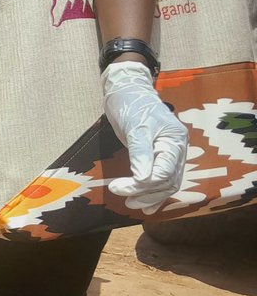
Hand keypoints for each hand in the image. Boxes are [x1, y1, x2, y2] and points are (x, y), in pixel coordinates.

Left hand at [102, 61, 188, 213]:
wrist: (128, 91)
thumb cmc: (132, 106)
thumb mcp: (135, 128)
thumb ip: (140, 153)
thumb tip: (143, 179)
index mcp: (175, 141)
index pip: (164, 173)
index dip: (142, 185)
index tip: (118, 188)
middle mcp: (177, 149)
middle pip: (168, 181)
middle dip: (147, 194)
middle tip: (125, 201)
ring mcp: (170, 153)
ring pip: (167, 183)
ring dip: (150, 196)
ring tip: (132, 205)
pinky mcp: (160, 155)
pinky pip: (163, 178)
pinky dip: (154, 192)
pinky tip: (147, 205)